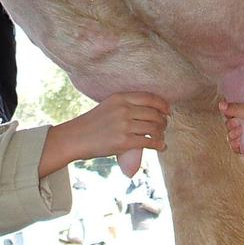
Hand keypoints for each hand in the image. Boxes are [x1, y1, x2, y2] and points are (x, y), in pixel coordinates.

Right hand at [41, 92, 168, 175]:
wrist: (75, 138)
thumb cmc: (92, 124)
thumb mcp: (108, 106)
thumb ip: (125, 105)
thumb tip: (147, 110)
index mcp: (120, 98)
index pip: (149, 97)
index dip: (162, 104)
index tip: (168, 111)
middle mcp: (123, 110)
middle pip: (153, 113)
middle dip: (163, 121)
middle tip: (164, 126)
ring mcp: (124, 126)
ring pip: (153, 128)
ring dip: (161, 134)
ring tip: (161, 137)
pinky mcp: (124, 142)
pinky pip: (149, 142)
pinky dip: (158, 145)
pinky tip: (161, 147)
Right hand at [218, 100, 243, 156]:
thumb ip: (234, 108)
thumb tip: (221, 105)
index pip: (230, 115)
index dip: (230, 118)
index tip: (235, 118)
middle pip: (229, 128)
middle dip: (232, 128)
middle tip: (241, 127)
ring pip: (231, 139)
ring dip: (234, 138)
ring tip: (242, 135)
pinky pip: (237, 149)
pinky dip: (237, 147)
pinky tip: (242, 144)